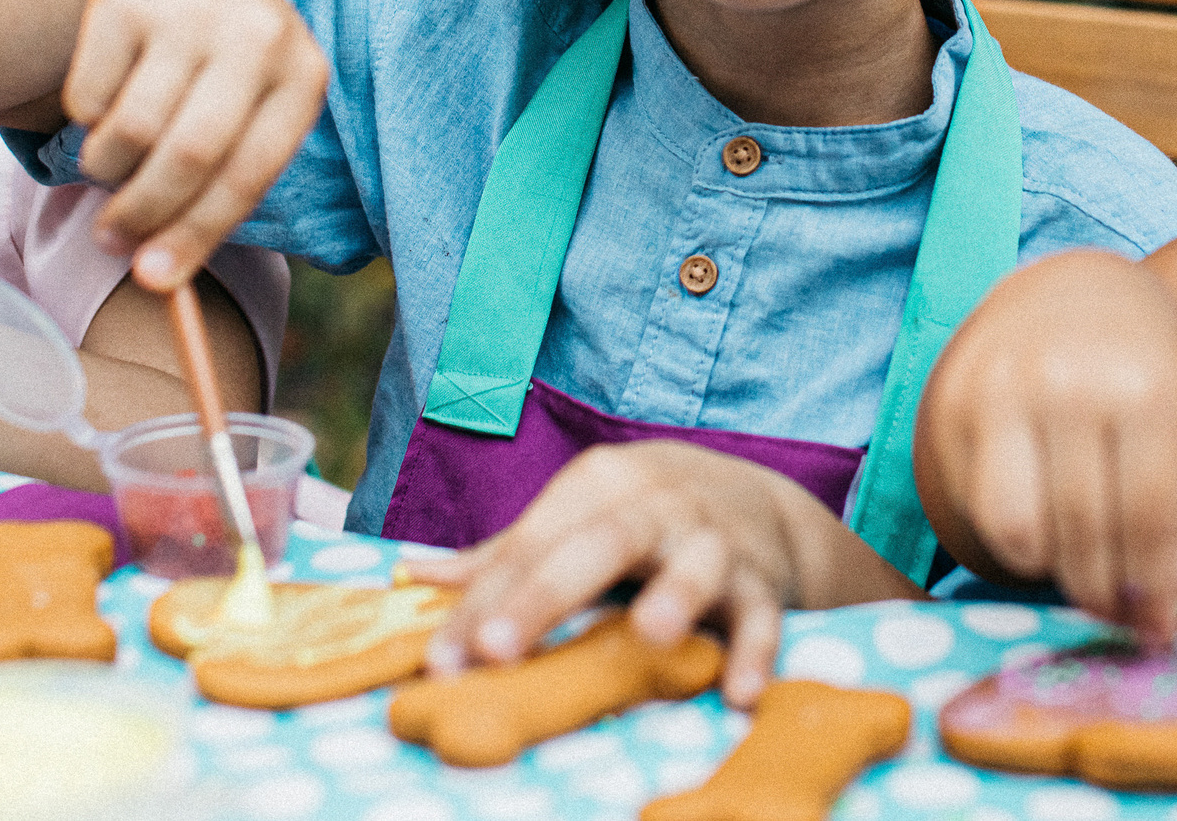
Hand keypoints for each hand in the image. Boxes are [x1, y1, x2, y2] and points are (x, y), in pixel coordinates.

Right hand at [60, 0, 328, 289]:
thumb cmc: (221, 52)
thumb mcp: (251, 98)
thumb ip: (223, 175)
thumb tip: (160, 275)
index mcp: (303, 73)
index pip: (251, 173)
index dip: (199, 234)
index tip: (155, 281)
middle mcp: (256, 36)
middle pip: (188, 155)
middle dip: (142, 213)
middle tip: (111, 240)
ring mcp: (191, 11)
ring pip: (131, 132)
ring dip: (106, 170)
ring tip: (107, 166)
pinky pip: (88, 97)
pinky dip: (83, 121)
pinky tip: (98, 107)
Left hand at [400, 442, 921, 707]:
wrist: (755, 499)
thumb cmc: (640, 516)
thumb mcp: (577, 517)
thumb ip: (504, 555)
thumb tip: (413, 576)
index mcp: (599, 485)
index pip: (531, 545)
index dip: (483, 603)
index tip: (442, 659)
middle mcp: (656, 505)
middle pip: (599, 544)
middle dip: (547, 595)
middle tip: (498, 649)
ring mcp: (714, 540)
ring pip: (694, 564)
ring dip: (675, 595)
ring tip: (651, 634)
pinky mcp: (763, 581)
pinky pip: (763, 617)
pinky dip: (757, 651)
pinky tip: (741, 691)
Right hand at [914, 249, 1176, 639]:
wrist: (1072, 291)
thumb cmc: (1141, 371)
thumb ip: (1176, 522)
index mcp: (1143, 386)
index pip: (1147, 519)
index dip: (1155, 590)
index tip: (1162, 628)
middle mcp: (1066, 383)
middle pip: (1082, 533)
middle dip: (1107, 594)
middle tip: (1122, 612)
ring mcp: (1000, 390)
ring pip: (1016, 532)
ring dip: (1052, 569)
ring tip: (1080, 565)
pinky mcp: (952, 405)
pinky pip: (978, 509)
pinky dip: (1012, 538)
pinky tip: (1043, 527)